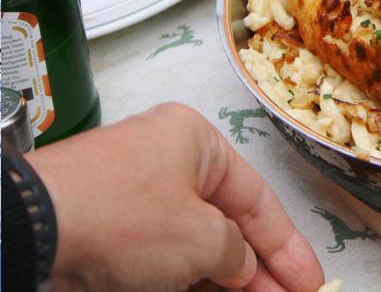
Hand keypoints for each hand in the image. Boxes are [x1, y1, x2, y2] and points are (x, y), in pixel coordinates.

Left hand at [28, 102, 323, 291]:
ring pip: (192, 244)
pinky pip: (159, 259)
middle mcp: (163, 162)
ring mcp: (130, 200)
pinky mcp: (104, 234)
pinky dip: (187, 280)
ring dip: (224, 278)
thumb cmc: (122, 215)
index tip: (309, 281)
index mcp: (194, 141)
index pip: (257, 197)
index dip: (288, 244)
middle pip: (225, 222)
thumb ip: (236, 255)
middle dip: (257, 266)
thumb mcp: (202, 238)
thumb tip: (244, 268)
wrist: (33, 231)